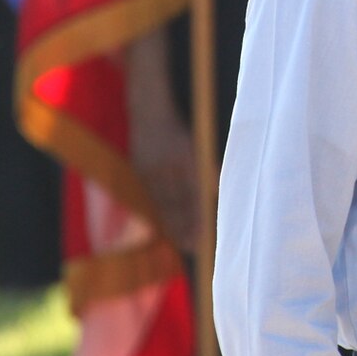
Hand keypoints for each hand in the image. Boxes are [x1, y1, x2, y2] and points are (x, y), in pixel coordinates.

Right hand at [125, 73, 203, 254]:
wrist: (149, 107)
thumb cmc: (180, 124)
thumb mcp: (198, 141)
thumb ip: (206, 167)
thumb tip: (216, 192)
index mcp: (185, 155)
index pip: (194, 194)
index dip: (199, 218)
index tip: (205, 237)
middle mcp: (166, 164)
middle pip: (178, 203)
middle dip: (187, 227)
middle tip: (196, 249)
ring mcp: (150, 167)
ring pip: (164, 202)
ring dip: (175, 225)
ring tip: (185, 244)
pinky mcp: (140, 168)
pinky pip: (153, 196)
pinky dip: (163, 212)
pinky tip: (170, 225)